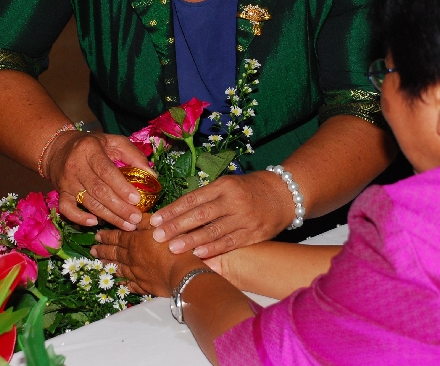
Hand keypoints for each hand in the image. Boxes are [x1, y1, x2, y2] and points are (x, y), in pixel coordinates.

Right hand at [43, 130, 153, 230]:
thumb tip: (152, 176)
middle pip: (99, 190)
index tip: (137, 200)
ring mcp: (66, 181)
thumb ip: (133, 155)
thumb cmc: (92, 145)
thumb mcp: (113, 141)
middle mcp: (76, 166)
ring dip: (109, 216)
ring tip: (127, 225)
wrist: (58, 148)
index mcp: (90, 150)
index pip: (106, 171)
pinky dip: (79, 218)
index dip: (121, 187)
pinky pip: (67, 209)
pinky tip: (95, 223)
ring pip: (88, 202)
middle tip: (136, 219)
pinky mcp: (60, 193)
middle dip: (119, 207)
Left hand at [91, 217, 205, 296]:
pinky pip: (130, 284)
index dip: (106, 236)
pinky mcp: (144, 286)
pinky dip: (124, 283)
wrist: (181, 273)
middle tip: (92, 250)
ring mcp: (136, 273)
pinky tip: (120, 283)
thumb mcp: (160, 227)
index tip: (97, 236)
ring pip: (119, 268)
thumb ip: (145, 221)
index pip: (117, 237)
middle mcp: (132, 258)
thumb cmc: (172, 247)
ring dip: (109, 265)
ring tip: (100, 264)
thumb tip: (133, 217)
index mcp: (134, 242)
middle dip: (103, 250)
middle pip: (115, 253)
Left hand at [148, 171, 292, 257]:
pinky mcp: (253, 233)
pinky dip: (213, 248)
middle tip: (157, 236)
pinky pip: (230, 242)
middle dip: (176, 226)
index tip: (155, 220)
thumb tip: (176, 213)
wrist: (284, 194)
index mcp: (223, 185)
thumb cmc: (249, 190)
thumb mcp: (228, 185)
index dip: (172, 210)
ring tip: (172, 248)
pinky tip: (198, 253)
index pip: (192, 199)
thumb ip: (206, 198)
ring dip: (190, 240)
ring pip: (212, 230)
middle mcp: (232, 200)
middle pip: (199, 214)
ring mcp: (243, 217)